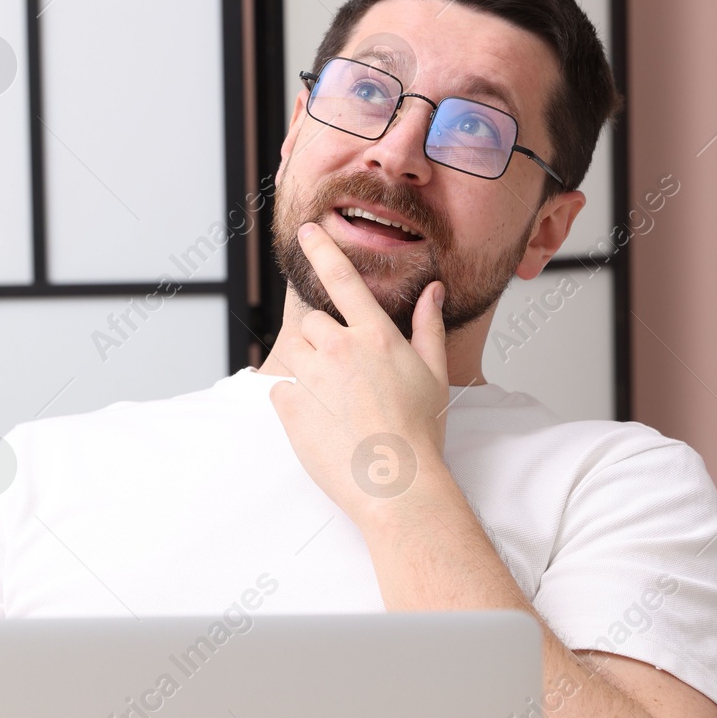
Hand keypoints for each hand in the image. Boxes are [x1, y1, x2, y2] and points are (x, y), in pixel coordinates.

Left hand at [268, 222, 452, 524]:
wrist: (397, 485)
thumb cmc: (420, 433)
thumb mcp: (435, 374)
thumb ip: (428, 326)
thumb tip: (432, 291)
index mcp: (375, 336)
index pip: (342, 279)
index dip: (323, 250)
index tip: (307, 232)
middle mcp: (339, 348)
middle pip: (311, 323)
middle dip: (322, 341)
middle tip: (344, 375)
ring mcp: (312, 376)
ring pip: (293, 352)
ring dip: (306, 366)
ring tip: (334, 399)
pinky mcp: (290, 406)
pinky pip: (282, 389)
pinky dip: (295, 400)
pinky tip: (322, 421)